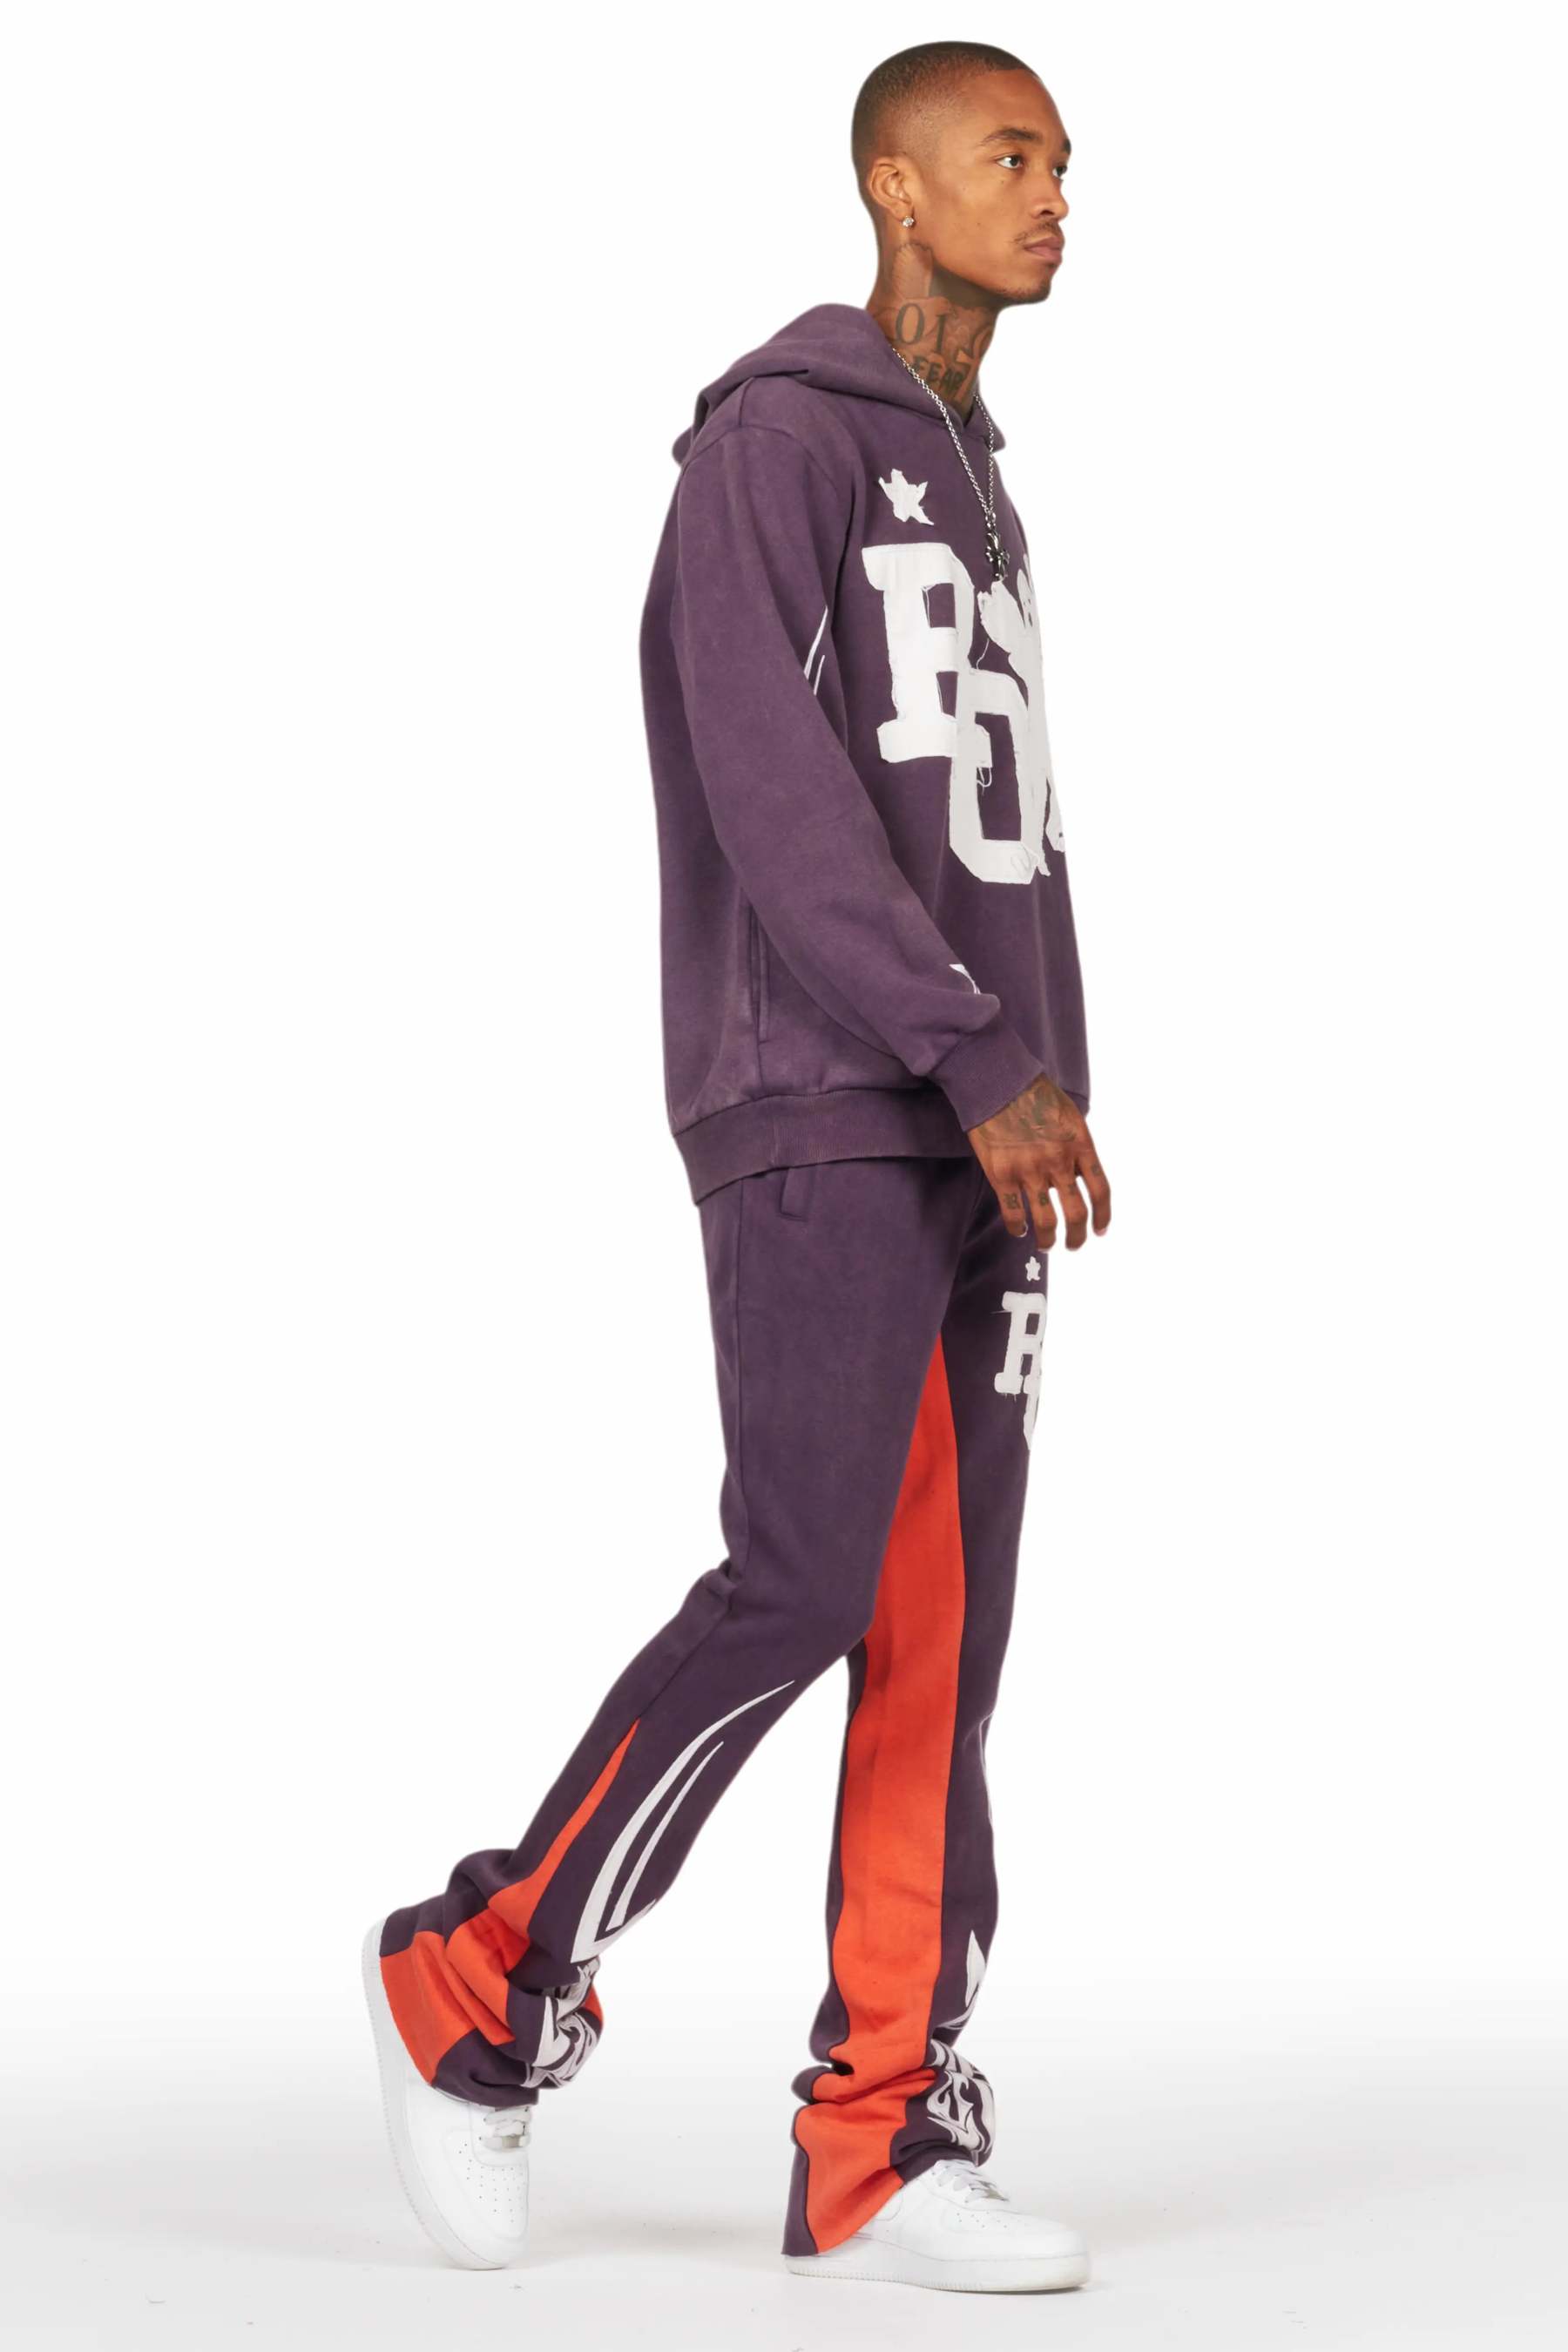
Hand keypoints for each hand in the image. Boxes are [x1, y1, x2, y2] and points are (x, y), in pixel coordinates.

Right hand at [967, 1074, 1110, 1249]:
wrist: (998, 1083)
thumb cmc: (1034, 1094)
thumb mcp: (1070, 1116)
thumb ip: (1076, 1146)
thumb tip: (1077, 1173)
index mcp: (1081, 1146)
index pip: (1101, 1191)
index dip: (1103, 1216)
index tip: (1101, 1230)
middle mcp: (1059, 1163)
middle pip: (1077, 1213)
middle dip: (1077, 1236)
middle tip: (1074, 1245)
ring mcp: (1030, 1171)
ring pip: (1046, 1221)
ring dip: (1048, 1239)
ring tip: (1046, 1245)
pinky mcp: (1002, 1175)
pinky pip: (1013, 1213)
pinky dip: (1017, 1228)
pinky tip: (1019, 1231)